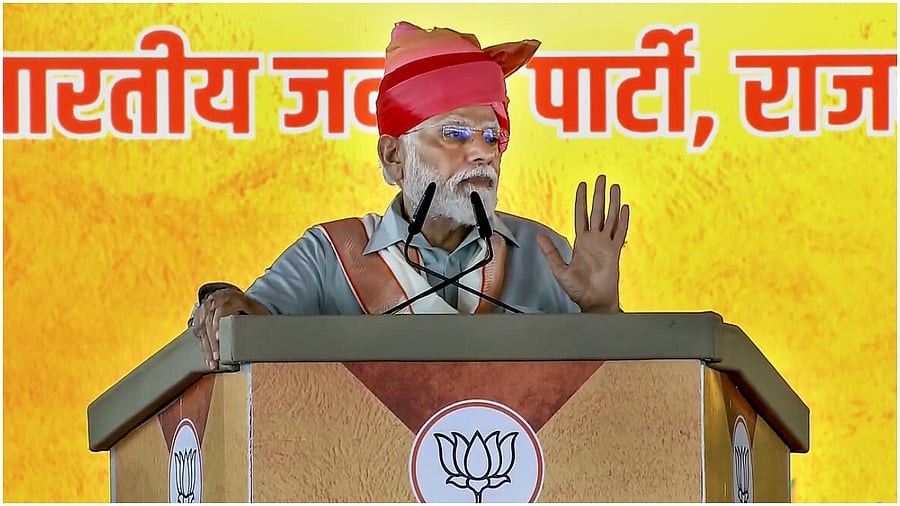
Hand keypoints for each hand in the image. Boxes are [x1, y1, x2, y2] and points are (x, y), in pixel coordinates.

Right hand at [192, 288, 268, 369]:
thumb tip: (262, 333)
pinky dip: (204, 348)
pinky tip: (209, 360)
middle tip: (217, 356)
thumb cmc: (247, 306)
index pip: (220, 310)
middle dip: (212, 342)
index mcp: (230, 297)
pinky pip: (200, 334)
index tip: (218, 337)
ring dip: (207, 348)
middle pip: (210, 323)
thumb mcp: (255, 309)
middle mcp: (215, 302)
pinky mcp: (199, 319)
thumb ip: (256, 318)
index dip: (218, 324)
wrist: (230, 296)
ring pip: (203, 330)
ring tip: (213, 363)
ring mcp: (205, 310)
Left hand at [537, 174, 629, 312]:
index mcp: (581, 242)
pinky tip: (625, 208)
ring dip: (613, 202)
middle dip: (598, 194)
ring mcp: (606, 245)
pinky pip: (620, 232)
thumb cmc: (578, 289)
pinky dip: (623, 220)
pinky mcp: (615, 252)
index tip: (582, 185)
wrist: (593, 302)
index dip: (581, 200)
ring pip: (611, 218)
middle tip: (601, 178)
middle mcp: (594, 240)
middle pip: (598, 211)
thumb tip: (539, 236)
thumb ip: (551, 252)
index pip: (581, 215)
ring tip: (615, 187)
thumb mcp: (559, 269)